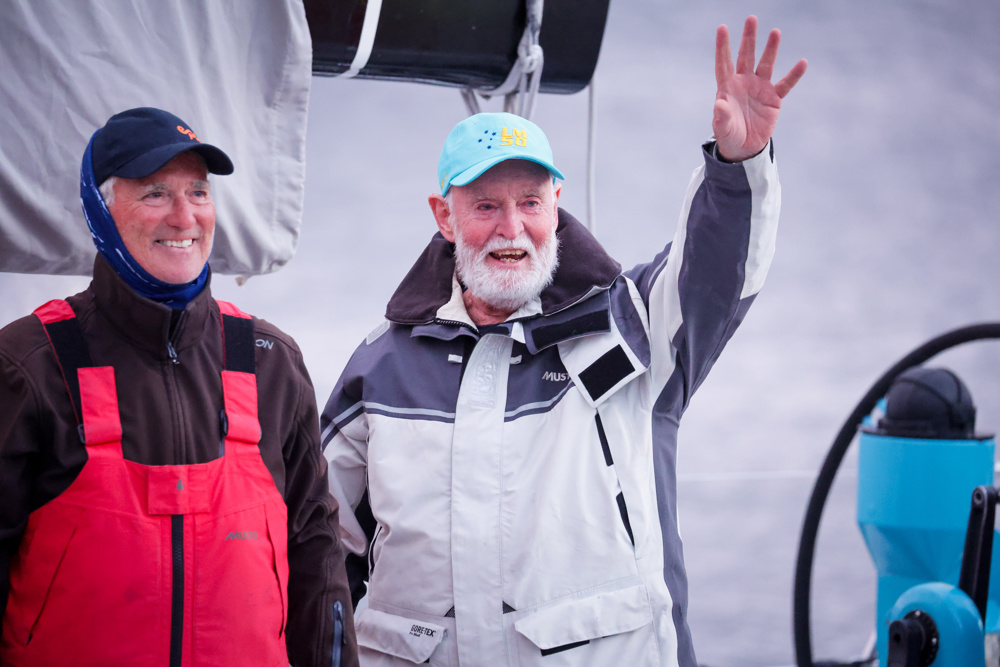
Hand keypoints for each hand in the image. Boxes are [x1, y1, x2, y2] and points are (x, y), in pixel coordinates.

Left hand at [713, 15, 807, 161]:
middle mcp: (744, 83)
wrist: (744, 148)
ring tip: (775, 32)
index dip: (723, 47)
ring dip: (771, 49)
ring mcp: (760, 88)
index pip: (724, 63)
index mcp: (727, 87)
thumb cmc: (729, 136)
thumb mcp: (723, 128)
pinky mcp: (774, 99)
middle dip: (749, 38)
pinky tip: (802, 63)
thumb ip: (721, 116)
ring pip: (766, 64)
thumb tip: (719, 104)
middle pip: (746, 56)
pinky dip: (794, 75)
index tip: (722, 28)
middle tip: (751, 19)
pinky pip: (785, 85)